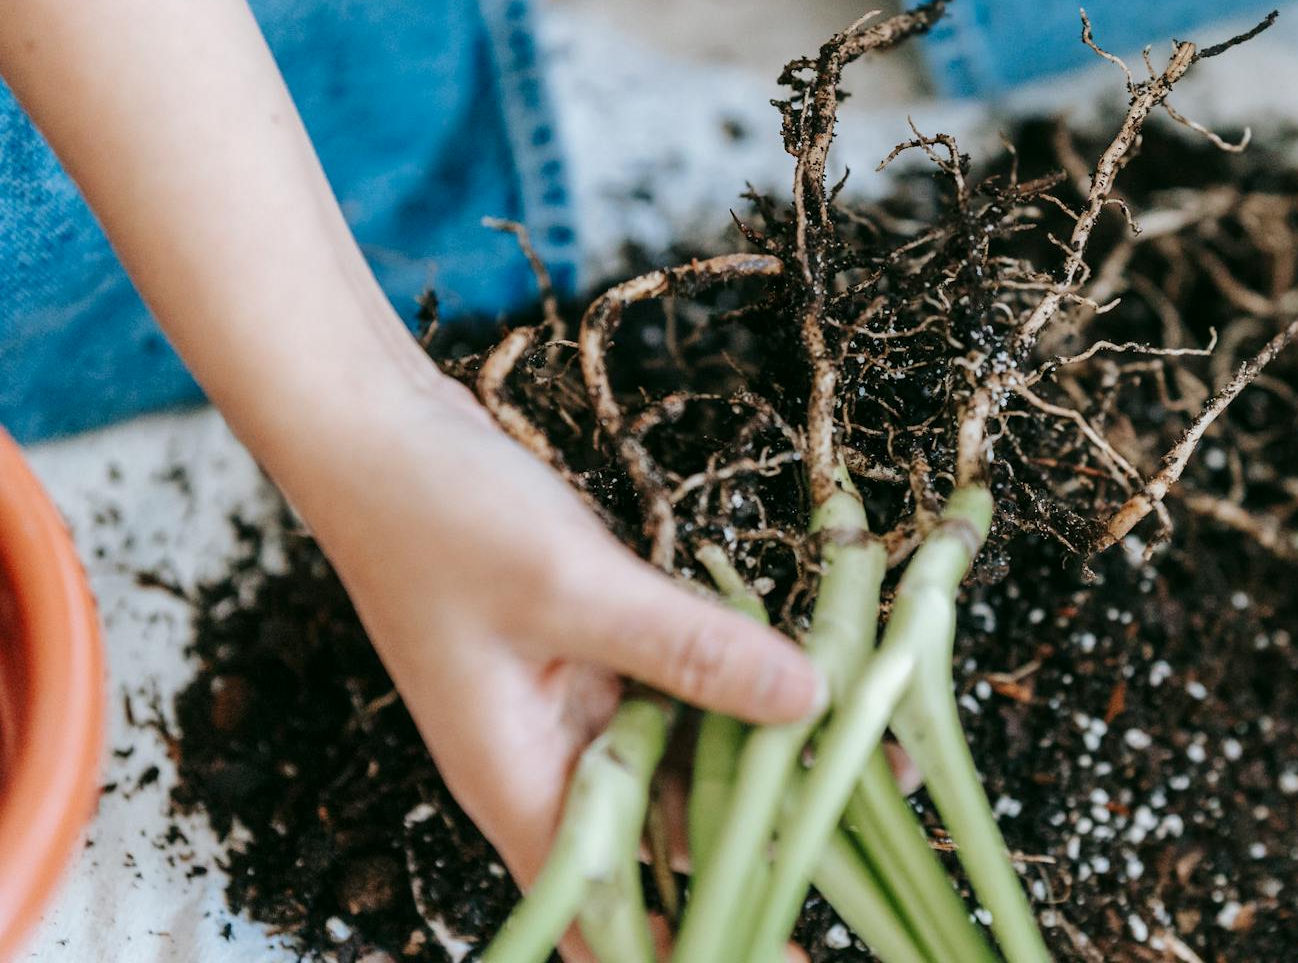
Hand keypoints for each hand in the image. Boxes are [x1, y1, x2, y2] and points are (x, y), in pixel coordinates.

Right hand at [270, 373, 821, 960]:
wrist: (375, 432)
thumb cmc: (438, 518)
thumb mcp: (574, 589)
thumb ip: (690, 649)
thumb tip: (810, 702)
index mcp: (522, 783)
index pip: (612, 915)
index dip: (701, 943)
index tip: (793, 958)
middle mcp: (549, 760)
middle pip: (670, 831)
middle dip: (769, 826)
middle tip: (876, 808)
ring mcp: (572, 703)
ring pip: (686, 753)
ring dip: (767, 743)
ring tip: (874, 741)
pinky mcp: (592, 650)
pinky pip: (679, 685)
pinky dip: (736, 676)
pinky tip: (809, 664)